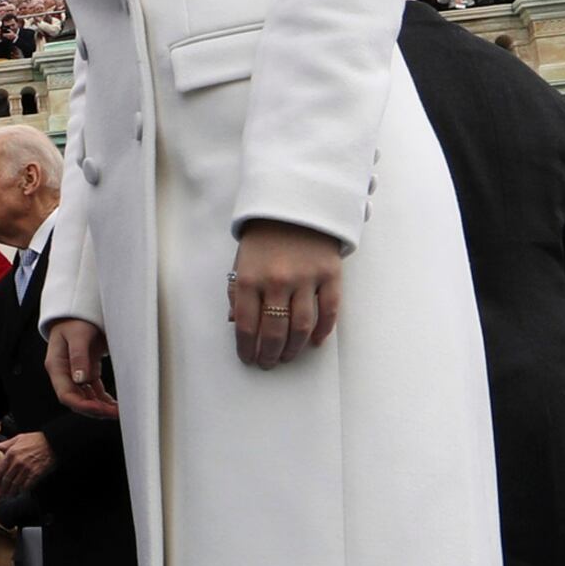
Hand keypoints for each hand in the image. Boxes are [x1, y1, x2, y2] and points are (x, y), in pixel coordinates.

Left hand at [0, 430, 52, 496]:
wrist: (53, 443)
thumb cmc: (37, 440)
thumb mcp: (18, 438)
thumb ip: (5, 444)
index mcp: (11, 453)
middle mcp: (17, 462)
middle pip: (6, 479)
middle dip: (2, 488)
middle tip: (1, 493)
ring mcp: (26, 469)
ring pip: (15, 484)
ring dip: (11, 492)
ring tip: (10, 495)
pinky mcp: (36, 474)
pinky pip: (26, 486)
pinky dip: (22, 490)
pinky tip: (21, 492)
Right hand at [43, 317, 119, 418]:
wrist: (78, 310)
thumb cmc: (74, 320)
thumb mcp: (77, 335)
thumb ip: (78, 356)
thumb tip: (79, 379)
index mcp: (56, 366)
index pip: (65, 395)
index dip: (82, 406)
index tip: (99, 410)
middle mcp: (64, 373)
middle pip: (76, 400)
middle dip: (95, 410)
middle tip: (114, 413)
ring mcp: (75, 374)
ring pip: (86, 398)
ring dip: (100, 407)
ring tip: (118, 411)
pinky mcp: (86, 371)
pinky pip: (93, 391)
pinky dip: (103, 399)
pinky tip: (114, 404)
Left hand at [227, 219, 344, 368]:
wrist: (297, 202)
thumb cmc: (265, 235)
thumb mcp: (242, 260)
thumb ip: (236, 291)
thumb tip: (235, 323)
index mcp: (249, 277)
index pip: (245, 325)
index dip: (246, 347)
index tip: (248, 358)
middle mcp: (276, 281)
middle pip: (273, 331)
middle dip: (269, 353)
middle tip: (268, 363)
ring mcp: (305, 278)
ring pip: (301, 327)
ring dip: (293, 348)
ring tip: (287, 356)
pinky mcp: (330, 274)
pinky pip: (328, 311)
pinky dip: (322, 331)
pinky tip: (314, 341)